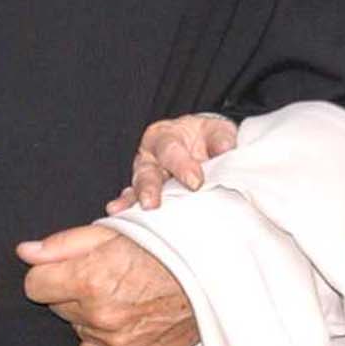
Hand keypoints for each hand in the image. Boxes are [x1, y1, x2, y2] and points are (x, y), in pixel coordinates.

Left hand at [18, 224, 198, 345]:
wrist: (209, 277)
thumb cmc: (163, 248)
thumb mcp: (112, 232)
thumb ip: (63, 245)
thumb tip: (25, 252)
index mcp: (90, 279)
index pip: (34, 286)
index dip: (50, 273)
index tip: (70, 268)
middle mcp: (100, 315)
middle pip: (57, 307)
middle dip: (73, 292)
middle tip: (107, 277)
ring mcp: (115, 342)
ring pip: (78, 328)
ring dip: (91, 314)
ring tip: (124, 296)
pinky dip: (105, 338)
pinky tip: (129, 317)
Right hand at [106, 112, 237, 213]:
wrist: (201, 145)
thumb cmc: (206, 138)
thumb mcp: (216, 131)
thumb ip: (220, 138)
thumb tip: (225, 149)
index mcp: (167, 137)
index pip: (171, 150)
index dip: (181, 165)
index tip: (195, 182)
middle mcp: (150, 156)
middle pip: (147, 171)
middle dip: (149, 188)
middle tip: (152, 203)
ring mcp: (145, 176)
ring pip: (137, 187)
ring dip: (136, 200)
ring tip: (138, 212)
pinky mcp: (144, 193)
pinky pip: (133, 200)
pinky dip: (127, 206)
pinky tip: (119, 214)